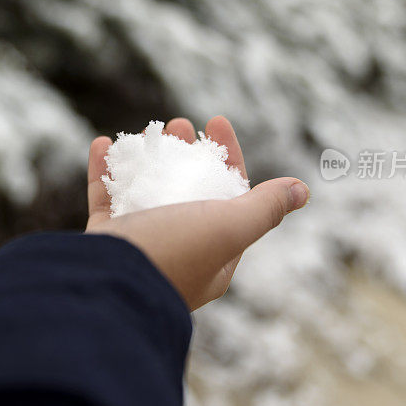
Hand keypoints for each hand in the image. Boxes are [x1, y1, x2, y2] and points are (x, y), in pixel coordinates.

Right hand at [85, 116, 308, 310]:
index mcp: (214, 255)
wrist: (109, 285)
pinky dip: (105, 171)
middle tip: (179, 123)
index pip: (230, 197)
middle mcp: (179, 252)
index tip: (216, 121)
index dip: (227, 156)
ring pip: (145, 192)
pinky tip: (103, 144)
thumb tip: (302, 191)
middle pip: (186, 192)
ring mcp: (141, 246)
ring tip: (147, 129)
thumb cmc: (175, 253)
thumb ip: (263, 208)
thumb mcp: (229, 228)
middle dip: (185, 153)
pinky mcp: (106, 242)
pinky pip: (104, 200)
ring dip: (148, 157)